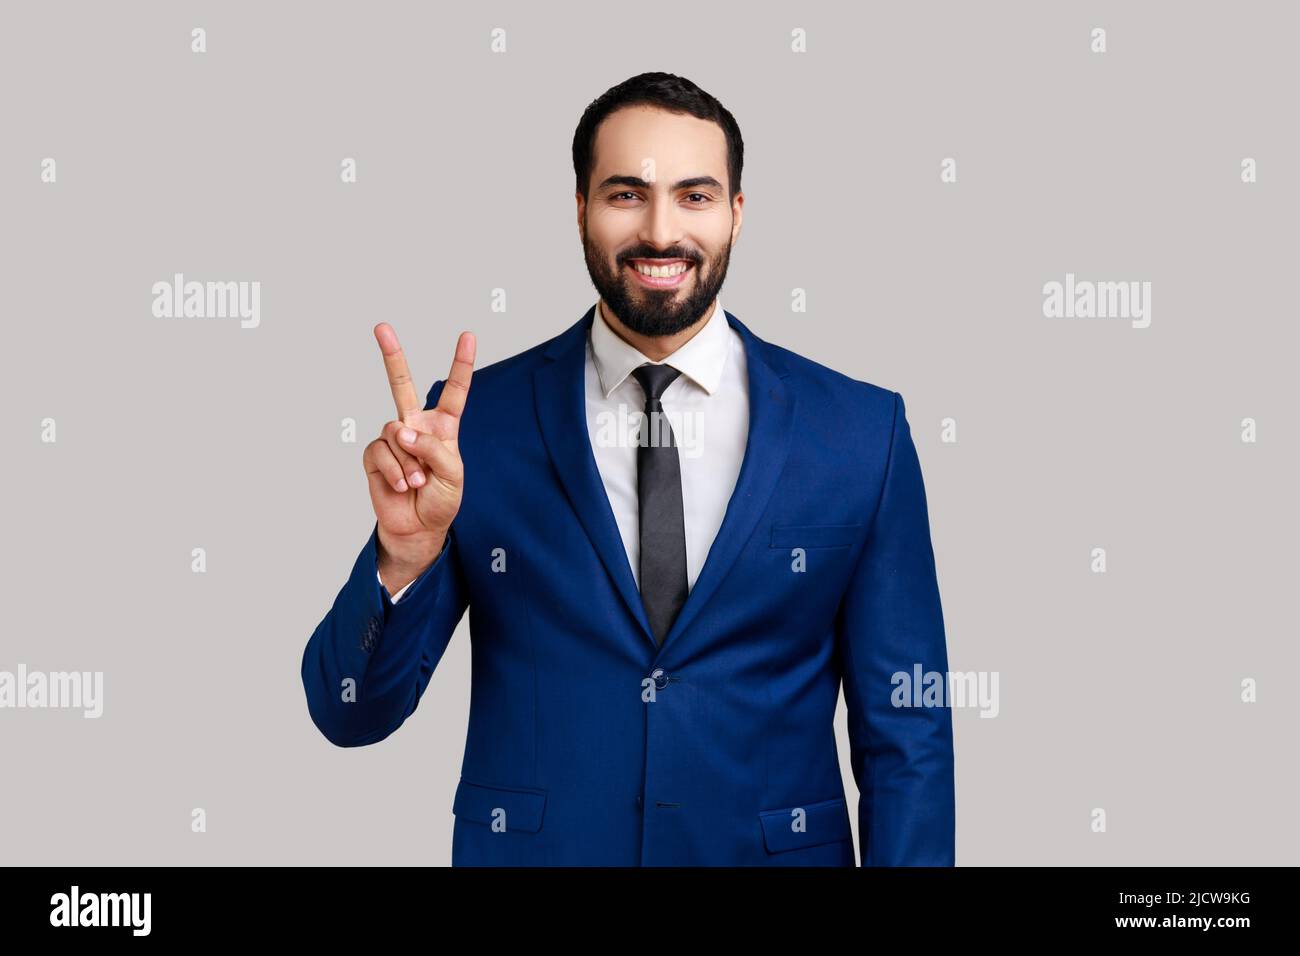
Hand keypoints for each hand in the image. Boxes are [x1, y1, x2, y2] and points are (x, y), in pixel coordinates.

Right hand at [364, 323, 474, 564]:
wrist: (418, 528)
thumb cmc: (441, 500)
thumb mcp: (453, 475)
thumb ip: (433, 449)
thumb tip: (402, 431)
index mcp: (443, 427)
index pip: (454, 391)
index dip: (460, 364)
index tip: (468, 336)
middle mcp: (416, 426)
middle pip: (402, 385)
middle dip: (391, 355)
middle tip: (381, 326)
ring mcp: (393, 439)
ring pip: (395, 434)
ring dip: (409, 463)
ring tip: (417, 483)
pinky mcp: (374, 455)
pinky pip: (381, 452)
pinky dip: (394, 472)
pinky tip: (402, 486)